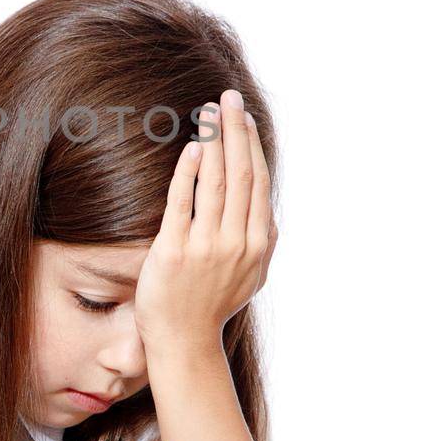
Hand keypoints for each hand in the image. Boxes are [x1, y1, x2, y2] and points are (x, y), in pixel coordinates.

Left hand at [134, 87, 276, 351]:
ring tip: (208, 113)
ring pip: (214, 183)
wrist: (184, 342)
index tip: (243, 116)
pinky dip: (187, 173)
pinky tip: (190, 148)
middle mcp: (237, 243)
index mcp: (258, 244)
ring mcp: (206, 247)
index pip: (256, 182)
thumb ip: (261, 240)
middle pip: (239, 174)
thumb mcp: (251, 275)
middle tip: (228, 98)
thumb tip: (266, 209)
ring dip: (212, 143)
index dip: (250, 145)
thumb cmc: (212, 304)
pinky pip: (182, 203)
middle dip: (235, 132)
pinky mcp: (174, 251)